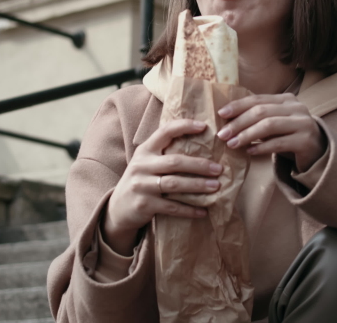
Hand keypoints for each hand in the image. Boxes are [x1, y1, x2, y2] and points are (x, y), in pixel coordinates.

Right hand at [103, 119, 222, 254]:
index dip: (184, 126)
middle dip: (199, 165)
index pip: (165, 132)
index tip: (204, 126)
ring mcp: (141, 186)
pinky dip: (189, 209)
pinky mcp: (144, 205)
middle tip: (219, 169)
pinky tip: (204, 211)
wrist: (118, 208)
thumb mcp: (146, 162)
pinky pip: (172, 207)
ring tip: (216, 187)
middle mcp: (142, 165)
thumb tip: (199, 143)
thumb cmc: (141, 181)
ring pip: (175, 184)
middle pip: (175, 162)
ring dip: (198, 186)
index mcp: (145, 150)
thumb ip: (165, 153)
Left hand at [216, 94, 326, 169]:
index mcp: (287, 99)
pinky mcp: (306, 140)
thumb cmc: (289, 136)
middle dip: (239, 123)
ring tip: (232, 144)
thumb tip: (227, 119)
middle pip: (261, 112)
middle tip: (222, 134)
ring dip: (247, 135)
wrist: (317, 153)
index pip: (257, 99)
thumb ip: (258, 118)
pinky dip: (262, 147)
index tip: (221, 114)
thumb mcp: (275, 123)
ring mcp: (303, 123)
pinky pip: (279, 143)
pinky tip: (250, 152)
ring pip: (269, 125)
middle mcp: (297, 108)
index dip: (238, 106)